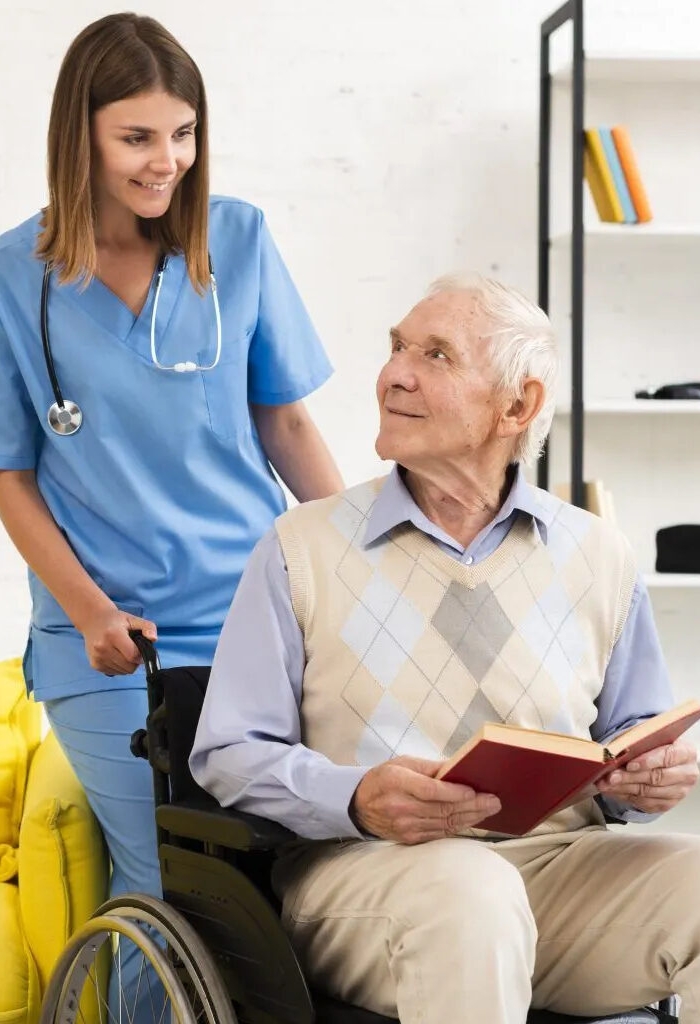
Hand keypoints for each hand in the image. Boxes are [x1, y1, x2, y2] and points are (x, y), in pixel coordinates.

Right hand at [80, 606, 156, 675]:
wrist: (93, 620)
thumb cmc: (117, 620)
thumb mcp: (134, 619)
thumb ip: (148, 627)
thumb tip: (153, 639)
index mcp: (113, 635)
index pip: (132, 655)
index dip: (141, 655)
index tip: (140, 649)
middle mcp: (102, 648)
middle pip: (129, 667)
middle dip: (135, 661)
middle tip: (132, 650)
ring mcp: (97, 658)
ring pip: (123, 672)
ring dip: (127, 665)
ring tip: (122, 651)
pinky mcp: (94, 665)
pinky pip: (114, 673)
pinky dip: (119, 667)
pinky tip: (115, 655)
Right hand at [350, 755, 500, 843]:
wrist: (358, 806)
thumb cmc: (382, 779)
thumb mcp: (402, 763)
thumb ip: (430, 767)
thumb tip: (457, 768)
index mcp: (398, 783)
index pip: (431, 791)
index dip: (455, 792)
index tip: (475, 791)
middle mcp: (402, 808)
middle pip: (443, 809)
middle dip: (473, 806)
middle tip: (494, 801)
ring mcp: (406, 827)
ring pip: (445, 823)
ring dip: (470, 818)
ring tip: (489, 810)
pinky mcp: (410, 839)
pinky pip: (439, 833)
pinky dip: (458, 827)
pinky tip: (472, 820)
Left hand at [597, 741, 698, 812]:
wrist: (664, 761)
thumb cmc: (657, 747)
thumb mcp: (650, 738)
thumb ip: (638, 743)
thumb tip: (618, 751)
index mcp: (685, 752)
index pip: (668, 757)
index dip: (648, 761)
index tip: (629, 764)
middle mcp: (686, 774)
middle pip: (656, 778)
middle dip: (630, 777)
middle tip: (610, 776)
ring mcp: (679, 791)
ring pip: (648, 793)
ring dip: (624, 788)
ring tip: (606, 784)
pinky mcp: (668, 804)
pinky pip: (645, 803)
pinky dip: (626, 796)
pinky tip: (614, 790)